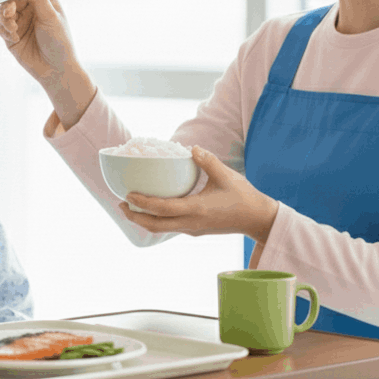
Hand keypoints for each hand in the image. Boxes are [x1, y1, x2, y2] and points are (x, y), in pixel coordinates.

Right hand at [0, 0, 95, 127]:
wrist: (56, 70)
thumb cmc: (59, 42)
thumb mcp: (51, 17)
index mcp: (43, 0)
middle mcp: (30, 9)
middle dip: (7, 4)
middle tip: (10, 15)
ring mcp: (20, 22)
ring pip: (2, 11)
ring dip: (4, 18)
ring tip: (13, 29)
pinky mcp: (12, 36)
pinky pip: (1, 27)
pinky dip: (5, 30)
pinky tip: (15, 38)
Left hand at [122, 146, 278, 241]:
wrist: (257, 219)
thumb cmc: (243, 197)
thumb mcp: (226, 175)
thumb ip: (207, 161)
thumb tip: (191, 148)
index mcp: (196, 209)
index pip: (162, 209)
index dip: (142, 202)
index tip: (127, 194)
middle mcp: (191, 223)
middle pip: (155, 225)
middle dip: (134, 217)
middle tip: (120, 204)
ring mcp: (193, 229)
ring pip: (161, 228)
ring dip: (144, 220)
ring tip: (131, 207)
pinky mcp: (196, 230)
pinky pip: (170, 226)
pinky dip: (157, 219)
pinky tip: (153, 208)